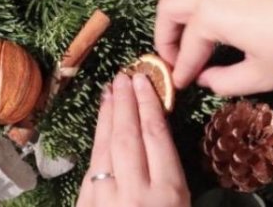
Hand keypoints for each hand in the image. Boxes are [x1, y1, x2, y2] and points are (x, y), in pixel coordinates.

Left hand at [75, 73, 188, 206]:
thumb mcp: (182, 203)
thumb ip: (170, 174)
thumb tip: (154, 133)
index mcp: (168, 191)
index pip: (155, 134)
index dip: (147, 103)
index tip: (142, 79)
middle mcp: (135, 192)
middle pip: (127, 136)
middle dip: (125, 103)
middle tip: (123, 77)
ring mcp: (106, 201)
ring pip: (104, 150)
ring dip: (105, 118)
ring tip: (109, 93)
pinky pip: (91, 172)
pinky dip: (97, 147)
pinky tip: (100, 132)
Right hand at [155, 0, 272, 95]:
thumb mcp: (262, 76)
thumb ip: (225, 81)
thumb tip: (205, 79)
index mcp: (211, 13)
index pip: (186, 48)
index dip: (181, 70)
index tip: (180, 85)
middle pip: (171, 5)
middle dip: (166, 34)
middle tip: (174, 57)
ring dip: (180, 7)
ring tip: (190, 32)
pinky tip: (214, 9)